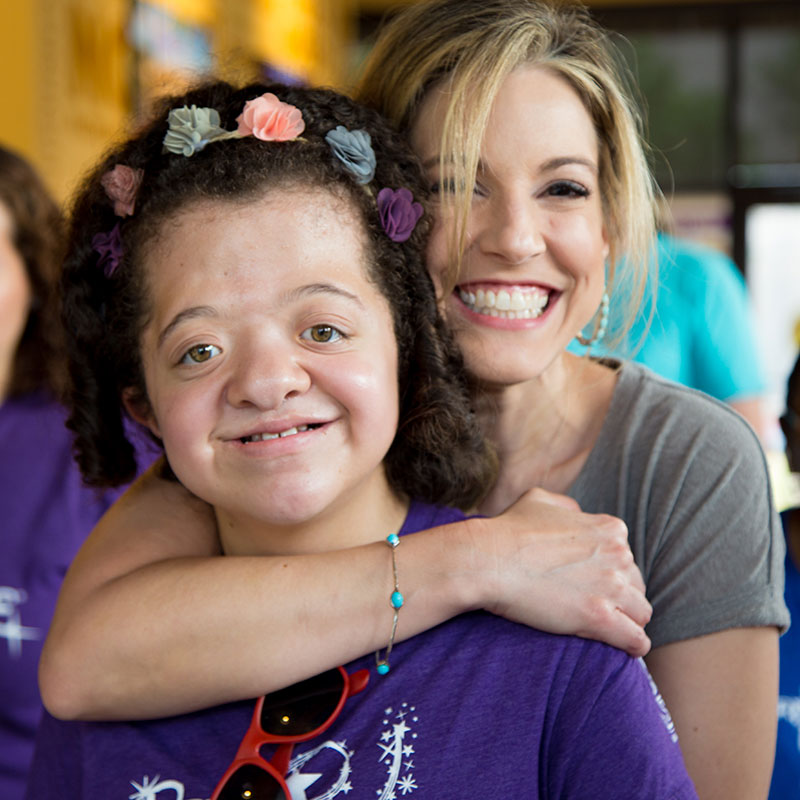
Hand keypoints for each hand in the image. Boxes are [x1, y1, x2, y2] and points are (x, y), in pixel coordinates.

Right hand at [472, 487, 651, 656]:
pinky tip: (623, 648)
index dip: (609, 571)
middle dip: (620, 595)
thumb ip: (567, 507)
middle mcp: (618, 554)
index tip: (590, 582)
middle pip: (636, 584)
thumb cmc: (508, 530)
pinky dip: (633, 645)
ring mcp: (611, 586)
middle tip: (594, 605)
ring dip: (627, 620)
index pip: (626, 557)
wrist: (489, 560)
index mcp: (609, 528)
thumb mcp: (539, 500)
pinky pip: (636, 640)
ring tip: (608, 629)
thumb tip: (577, 516)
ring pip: (641, 611)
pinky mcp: (599, 617)